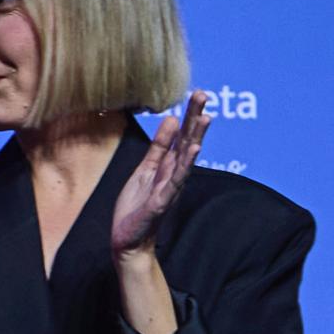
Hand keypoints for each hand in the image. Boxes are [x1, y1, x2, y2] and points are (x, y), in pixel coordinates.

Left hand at [109, 91, 215, 253]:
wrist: (128, 240)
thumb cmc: (136, 206)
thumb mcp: (146, 169)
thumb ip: (159, 146)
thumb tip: (172, 119)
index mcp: (168, 165)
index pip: (182, 135)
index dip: (189, 115)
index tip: (199, 93)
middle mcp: (173, 174)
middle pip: (187, 142)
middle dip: (195, 119)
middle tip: (205, 95)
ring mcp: (169, 188)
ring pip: (185, 159)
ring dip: (196, 138)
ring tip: (206, 118)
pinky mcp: (161, 202)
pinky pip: (174, 181)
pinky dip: (184, 166)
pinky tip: (193, 150)